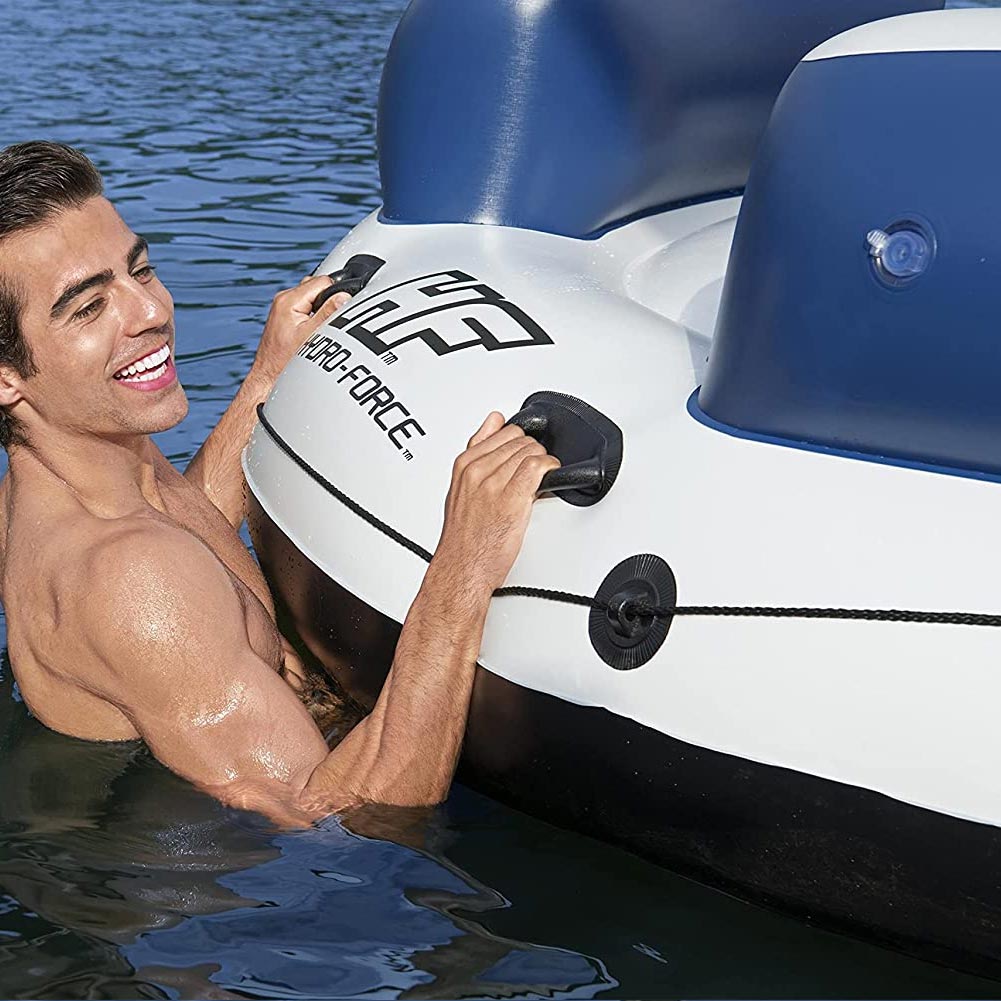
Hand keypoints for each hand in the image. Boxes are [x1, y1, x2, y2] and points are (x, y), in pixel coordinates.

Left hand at [252, 275, 351, 382]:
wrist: (268, 379)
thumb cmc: (285, 364)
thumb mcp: (313, 337)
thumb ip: (329, 313)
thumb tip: (344, 296)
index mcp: (288, 300)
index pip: (322, 282)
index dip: (336, 295)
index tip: (340, 313)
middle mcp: (283, 301)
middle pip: (317, 287)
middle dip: (328, 301)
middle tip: (330, 324)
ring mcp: (283, 309)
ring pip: (312, 297)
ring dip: (321, 309)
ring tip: (322, 329)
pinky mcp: (285, 317)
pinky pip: (305, 307)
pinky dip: (314, 315)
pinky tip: (315, 332)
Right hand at [433, 413, 559, 593]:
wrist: (463, 568)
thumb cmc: (464, 536)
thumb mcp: (461, 486)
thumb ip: (479, 449)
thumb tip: (494, 420)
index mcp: (465, 465)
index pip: (502, 431)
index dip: (520, 443)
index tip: (525, 456)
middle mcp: (478, 471)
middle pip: (519, 440)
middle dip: (533, 452)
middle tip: (535, 471)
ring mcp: (494, 485)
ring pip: (530, 452)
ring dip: (543, 461)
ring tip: (541, 478)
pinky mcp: (512, 500)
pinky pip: (537, 468)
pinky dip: (550, 468)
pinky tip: (551, 476)